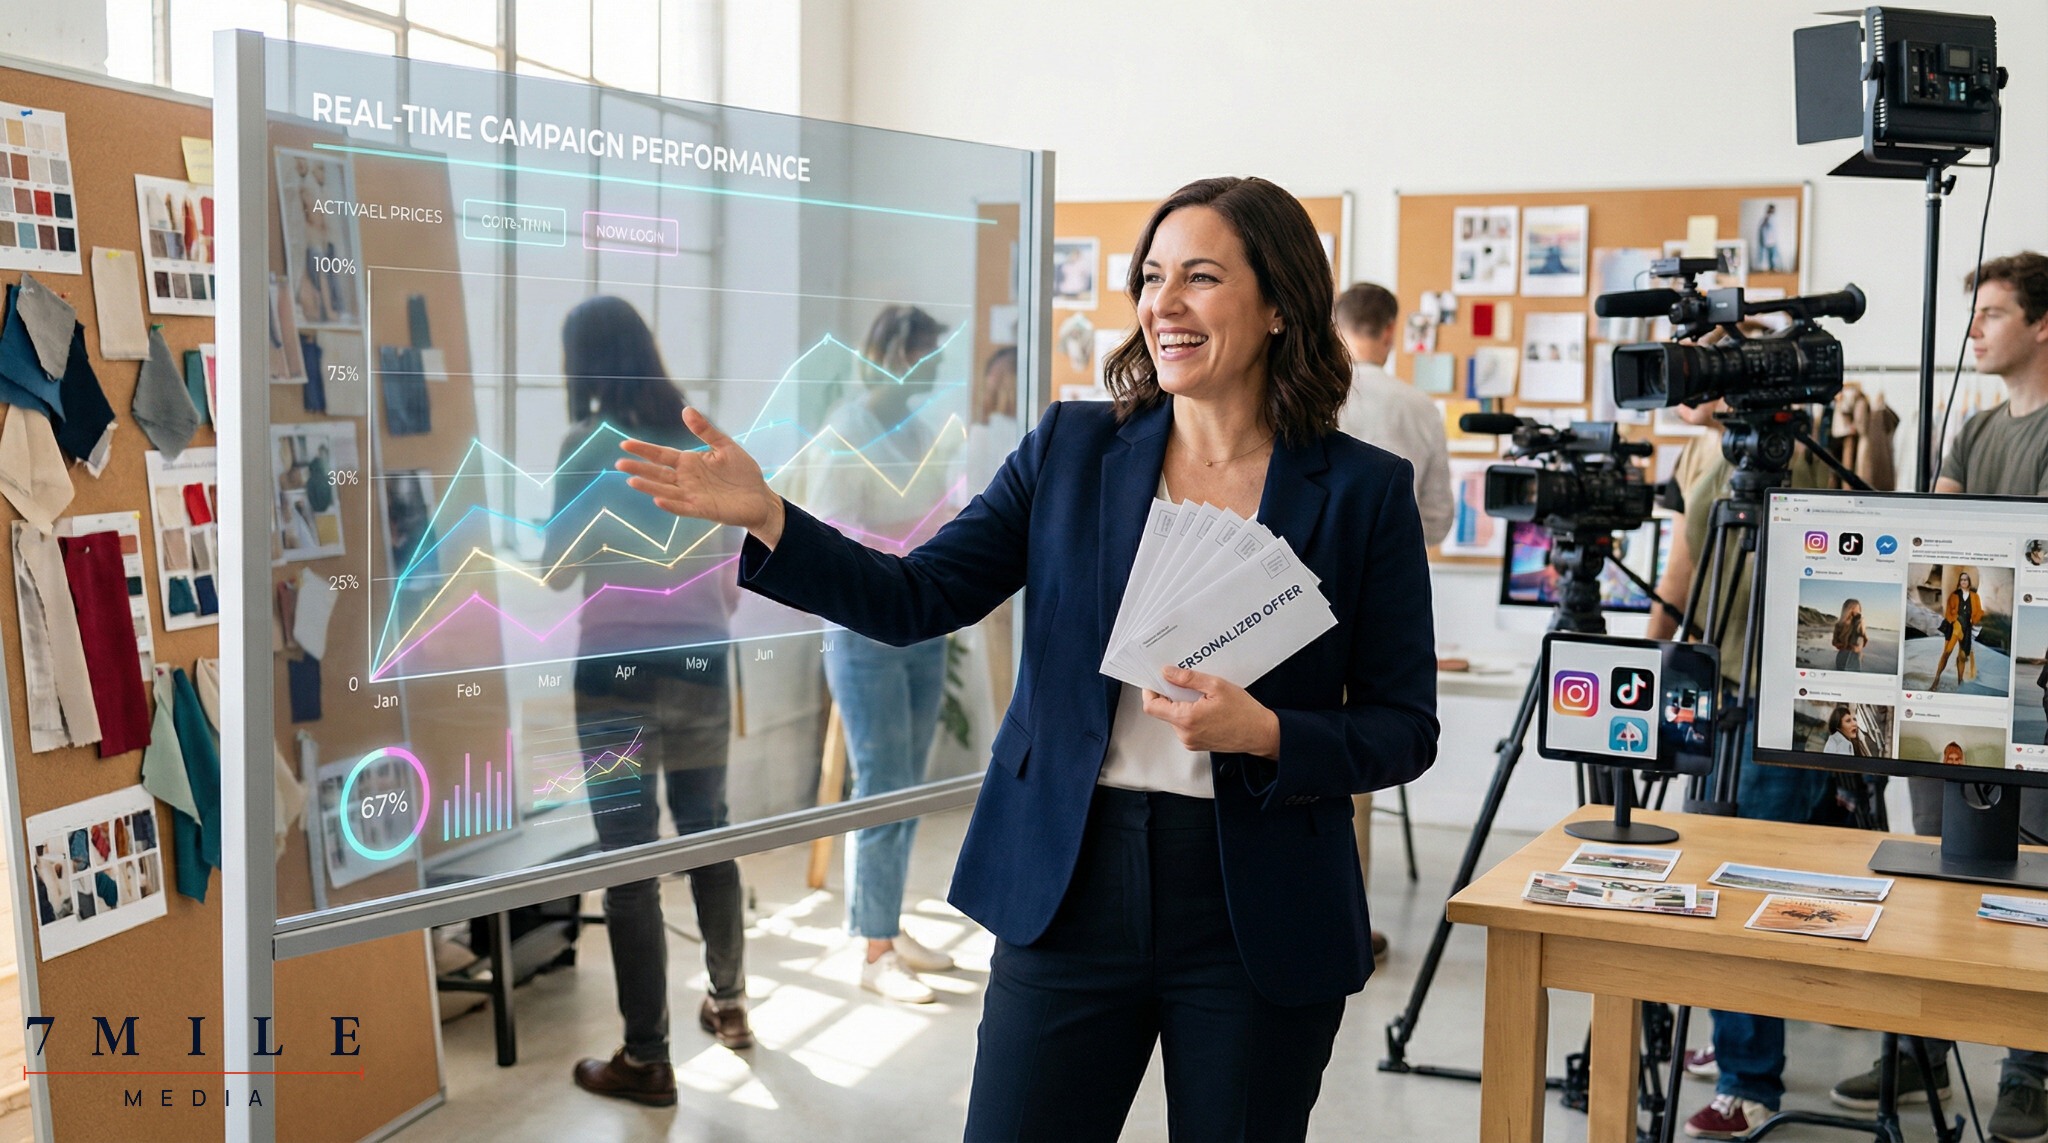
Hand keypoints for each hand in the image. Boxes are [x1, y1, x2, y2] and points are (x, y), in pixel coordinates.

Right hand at [617, 408, 786, 545]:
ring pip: (666, 490)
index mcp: (690, 462)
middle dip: (639, 468)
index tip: (625, 444)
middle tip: (619, 463)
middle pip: (658, 473)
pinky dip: (671, 504)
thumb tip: (686, 410)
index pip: (662, 455)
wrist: (760, 497)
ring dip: (649, 486)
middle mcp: (687, 479)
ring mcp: (693, 495)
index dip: (644, 450)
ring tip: (632, 480)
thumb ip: (705, 431)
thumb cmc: (742, 472)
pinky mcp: (703, 509)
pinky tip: (658, 500)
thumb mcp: (725, 446)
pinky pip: (684, 507)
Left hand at [1141, 667, 1281, 757]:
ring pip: (1174, 718)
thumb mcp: (1216, 686)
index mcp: (1186, 719)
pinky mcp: (1195, 744)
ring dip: (1182, 704)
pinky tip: (1206, 707)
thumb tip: (1167, 672)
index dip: (1150, 691)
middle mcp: (1185, 734)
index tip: (1155, 680)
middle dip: (1170, 695)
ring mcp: (1189, 741)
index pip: (1152, 706)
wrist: (1260, 734)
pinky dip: (1190, 714)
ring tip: (1203, 697)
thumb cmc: (1244, 712)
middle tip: (1186, 683)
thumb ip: (1188, 678)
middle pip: (1163, 711)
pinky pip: (1184, 726)